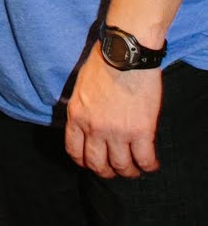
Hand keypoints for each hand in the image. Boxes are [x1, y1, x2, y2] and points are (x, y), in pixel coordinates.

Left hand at [64, 45, 162, 178]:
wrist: (126, 53)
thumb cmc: (105, 62)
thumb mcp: (82, 87)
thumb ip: (83, 108)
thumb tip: (88, 120)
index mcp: (77, 116)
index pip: (74, 150)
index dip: (84, 161)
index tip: (92, 162)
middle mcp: (94, 128)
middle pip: (96, 164)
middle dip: (106, 171)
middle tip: (114, 170)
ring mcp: (117, 132)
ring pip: (121, 166)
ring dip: (128, 171)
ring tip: (135, 169)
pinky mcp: (141, 131)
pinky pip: (144, 159)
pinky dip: (148, 165)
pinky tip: (151, 163)